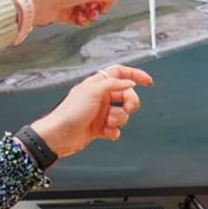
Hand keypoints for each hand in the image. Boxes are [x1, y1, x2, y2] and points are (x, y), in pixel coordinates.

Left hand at [30, 65, 154, 157]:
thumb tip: (129, 82)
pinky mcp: (99, 127)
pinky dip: (113, 131)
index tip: (148, 82)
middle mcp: (100, 97)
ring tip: (107, 123)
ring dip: (118, 119)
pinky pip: (116, 129)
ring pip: (122, 114)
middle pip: (126, 95)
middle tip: (128, 108)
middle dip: (130, 103)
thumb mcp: (93, 91)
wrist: (59, 135)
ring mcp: (100, 113)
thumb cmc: (71, 111)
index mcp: (98, 84)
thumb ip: (114, 84)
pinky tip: (106, 132)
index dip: (135, 74)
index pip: (120, 73)